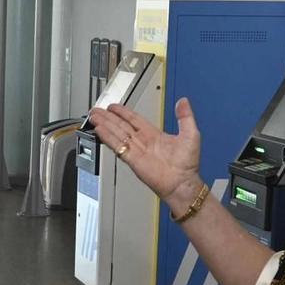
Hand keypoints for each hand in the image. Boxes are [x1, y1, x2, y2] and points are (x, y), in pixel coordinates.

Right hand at [87, 97, 204, 210]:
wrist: (183, 183)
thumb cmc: (188, 164)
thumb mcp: (191, 134)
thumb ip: (185, 116)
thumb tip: (183, 101)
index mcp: (154, 135)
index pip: (134, 119)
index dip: (123, 112)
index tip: (113, 107)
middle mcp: (143, 142)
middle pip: (121, 125)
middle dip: (108, 117)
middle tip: (97, 110)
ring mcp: (136, 150)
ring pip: (116, 134)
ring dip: (105, 125)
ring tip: (94, 117)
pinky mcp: (132, 160)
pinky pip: (118, 146)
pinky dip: (108, 138)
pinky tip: (100, 130)